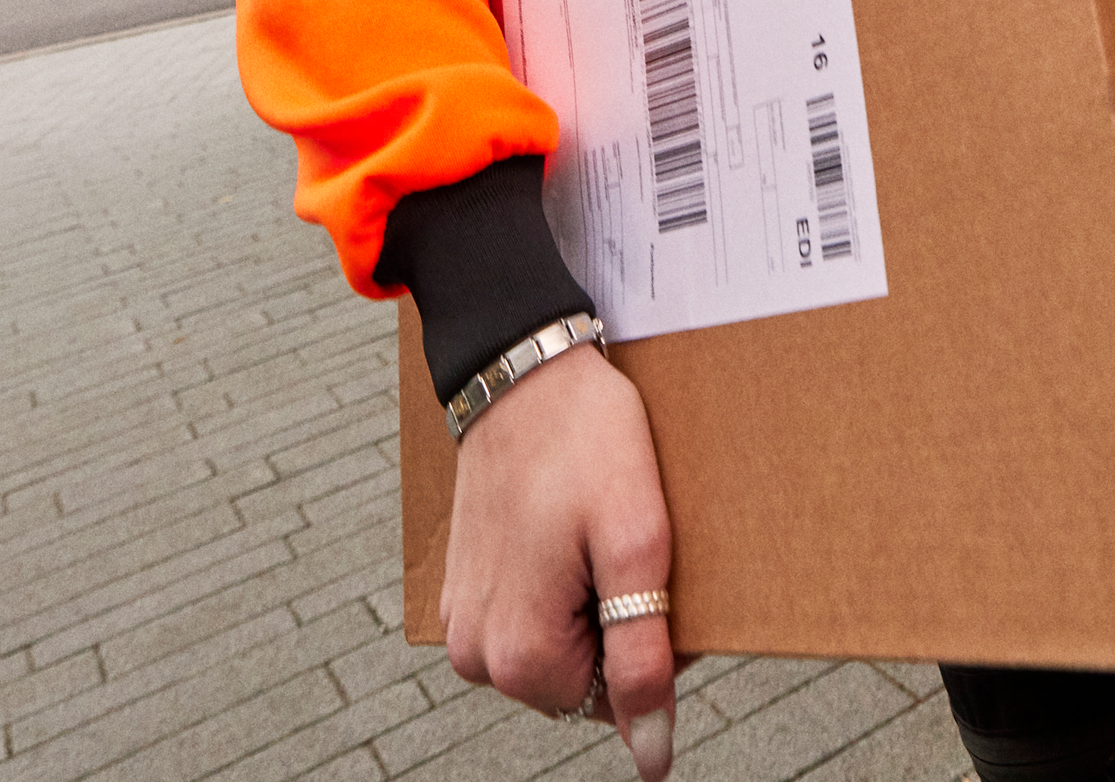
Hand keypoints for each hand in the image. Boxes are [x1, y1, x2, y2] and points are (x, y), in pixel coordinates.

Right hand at [440, 342, 679, 777]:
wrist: (521, 371)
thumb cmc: (586, 444)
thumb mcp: (636, 546)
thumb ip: (643, 662)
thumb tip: (650, 758)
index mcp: (519, 657)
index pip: (615, 701)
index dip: (649, 640)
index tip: (643, 569)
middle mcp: (477, 656)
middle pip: (581, 681)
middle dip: (614, 625)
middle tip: (617, 543)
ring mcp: (464, 621)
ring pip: (556, 650)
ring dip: (586, 606)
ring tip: (588, 532)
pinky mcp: (464, 589)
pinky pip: (527, 619)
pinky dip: (556, 588)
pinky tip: (563, 530)